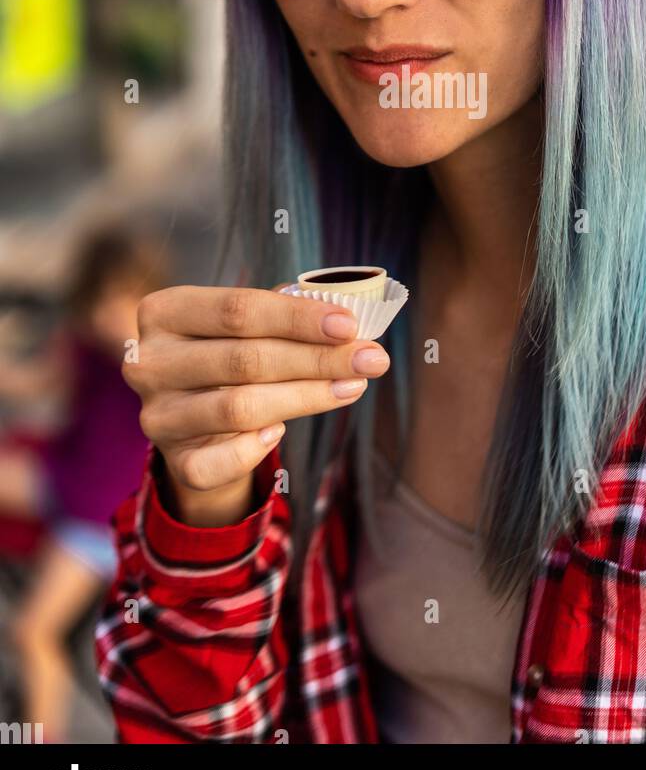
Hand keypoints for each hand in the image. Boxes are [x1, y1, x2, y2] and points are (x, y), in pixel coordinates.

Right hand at [126, 284, 389, 523]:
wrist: (197, 424)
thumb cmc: (232, 357)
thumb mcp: (248, 325)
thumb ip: (285, 312)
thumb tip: (342, 317)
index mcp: (165, 311)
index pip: (238, 309)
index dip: (297, 318)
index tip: (350, 326)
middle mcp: (149, 361)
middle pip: (244, 358)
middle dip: (316, 358)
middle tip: (370, 359)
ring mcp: (156, 414)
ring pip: (240, 407)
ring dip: (306, 397)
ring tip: (352, 387)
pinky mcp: (173, 460)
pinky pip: (221, 460)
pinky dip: (255, 447)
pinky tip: (280, 431)